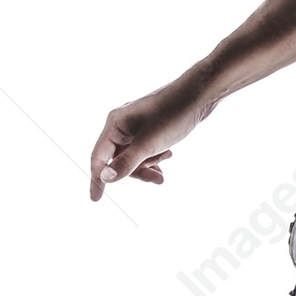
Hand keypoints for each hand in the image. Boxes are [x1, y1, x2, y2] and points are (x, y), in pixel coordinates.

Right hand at [88, 72, 214, 200]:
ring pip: (134, 156)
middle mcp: (122, 125)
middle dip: (137, 172)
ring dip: (148, 165)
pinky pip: (145, 150)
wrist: (199, 95)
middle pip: (118, 160)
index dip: (97, 179)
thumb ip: (127, 162)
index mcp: (115, 125)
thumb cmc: (173, 115)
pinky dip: (155, 157)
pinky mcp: (150, 128)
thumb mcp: (149, 144)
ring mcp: (136, 126)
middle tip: (158, 180)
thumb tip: (105, 178)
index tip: (96, 200)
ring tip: (166, 164)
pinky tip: (168, 155)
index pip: (98, 157)